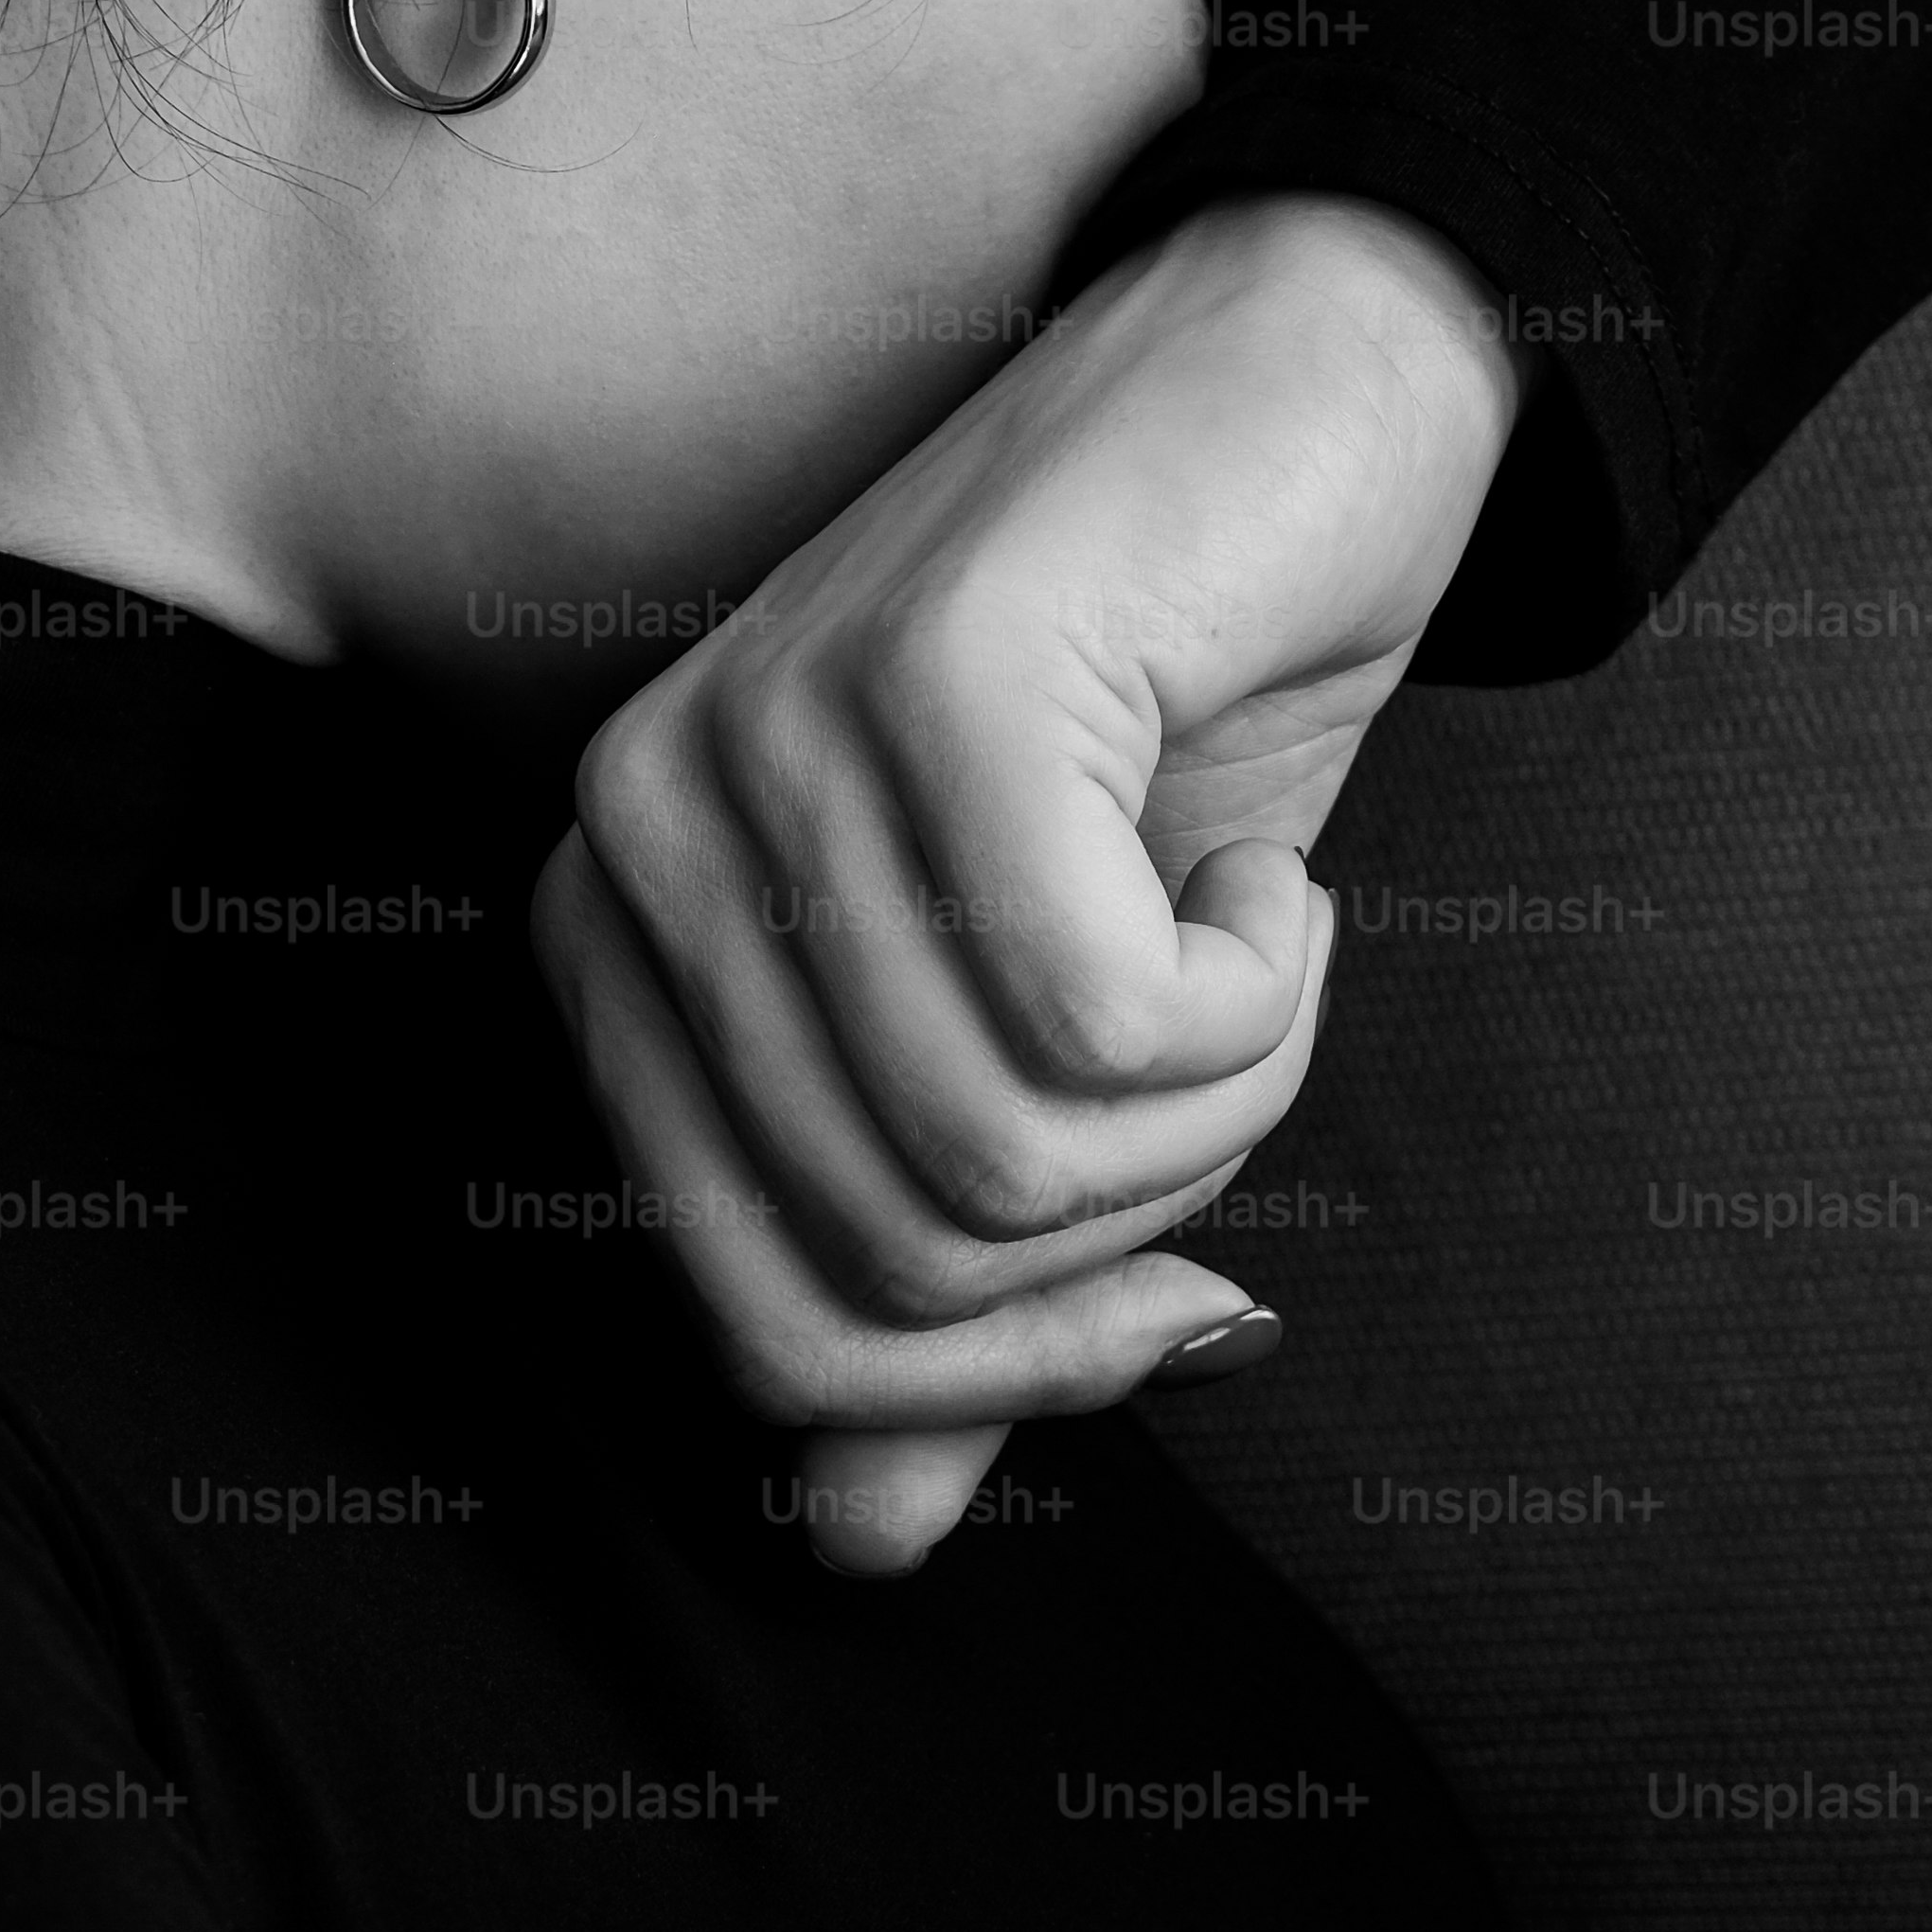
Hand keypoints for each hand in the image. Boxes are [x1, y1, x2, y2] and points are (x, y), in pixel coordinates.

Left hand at [539, 192, 1522, 1572]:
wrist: (1306, 389)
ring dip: (1219, 1099)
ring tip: (1250, 935)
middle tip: (1230, 1052)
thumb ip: (935, 1272)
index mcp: (625, 934)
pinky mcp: (936, 690)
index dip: (1009, 1371)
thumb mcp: (1050, 1031)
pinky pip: (1108, 1025)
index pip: (760, 1330)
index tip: (1186, 1286)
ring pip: (1008, 1156)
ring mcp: (771, 750)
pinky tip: (1265, 864)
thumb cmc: (1175, 711)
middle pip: (890, 1268)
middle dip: (1134, 1228)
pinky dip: (1261, 995)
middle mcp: (645, 838)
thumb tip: (851, 1542)